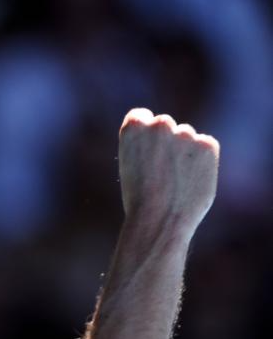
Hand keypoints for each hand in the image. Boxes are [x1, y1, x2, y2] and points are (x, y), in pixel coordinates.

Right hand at [118, 108, 218, 237]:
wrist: (158, 221)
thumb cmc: (139, 201)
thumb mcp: (131, 167)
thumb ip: (148, 147)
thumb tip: (172, 143)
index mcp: (133, 127)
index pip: (141, 117)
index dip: (143, 137)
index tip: (143, 154)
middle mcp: (160, 124)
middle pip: (165, 126)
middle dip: (165, 143)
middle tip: (159, 174)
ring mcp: (185, 133)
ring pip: (186, 138)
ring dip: (184, 153)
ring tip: (174, 183)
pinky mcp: (208, 145)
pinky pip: (206, 148)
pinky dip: (201, 163)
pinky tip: (190, 182)